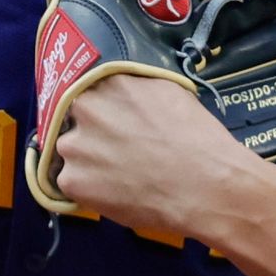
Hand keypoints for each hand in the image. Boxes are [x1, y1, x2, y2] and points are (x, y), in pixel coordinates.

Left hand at [41, 71, 274, 241]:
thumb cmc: (198, 140)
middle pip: (76, 120)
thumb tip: (126, 92)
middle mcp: (85, 109)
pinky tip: (115, 192)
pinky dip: (89, 189)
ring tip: (118, 175)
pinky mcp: (72, 180)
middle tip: (117, 152)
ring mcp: (75, 145)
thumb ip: (137, 89)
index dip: (100, 110)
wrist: (205, 187)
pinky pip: (71, 183)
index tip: (110, 122)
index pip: (89, 91)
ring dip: (88, 162)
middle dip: (92, 134)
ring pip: (72, 152)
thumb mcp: (171, 93)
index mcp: (109, 82)